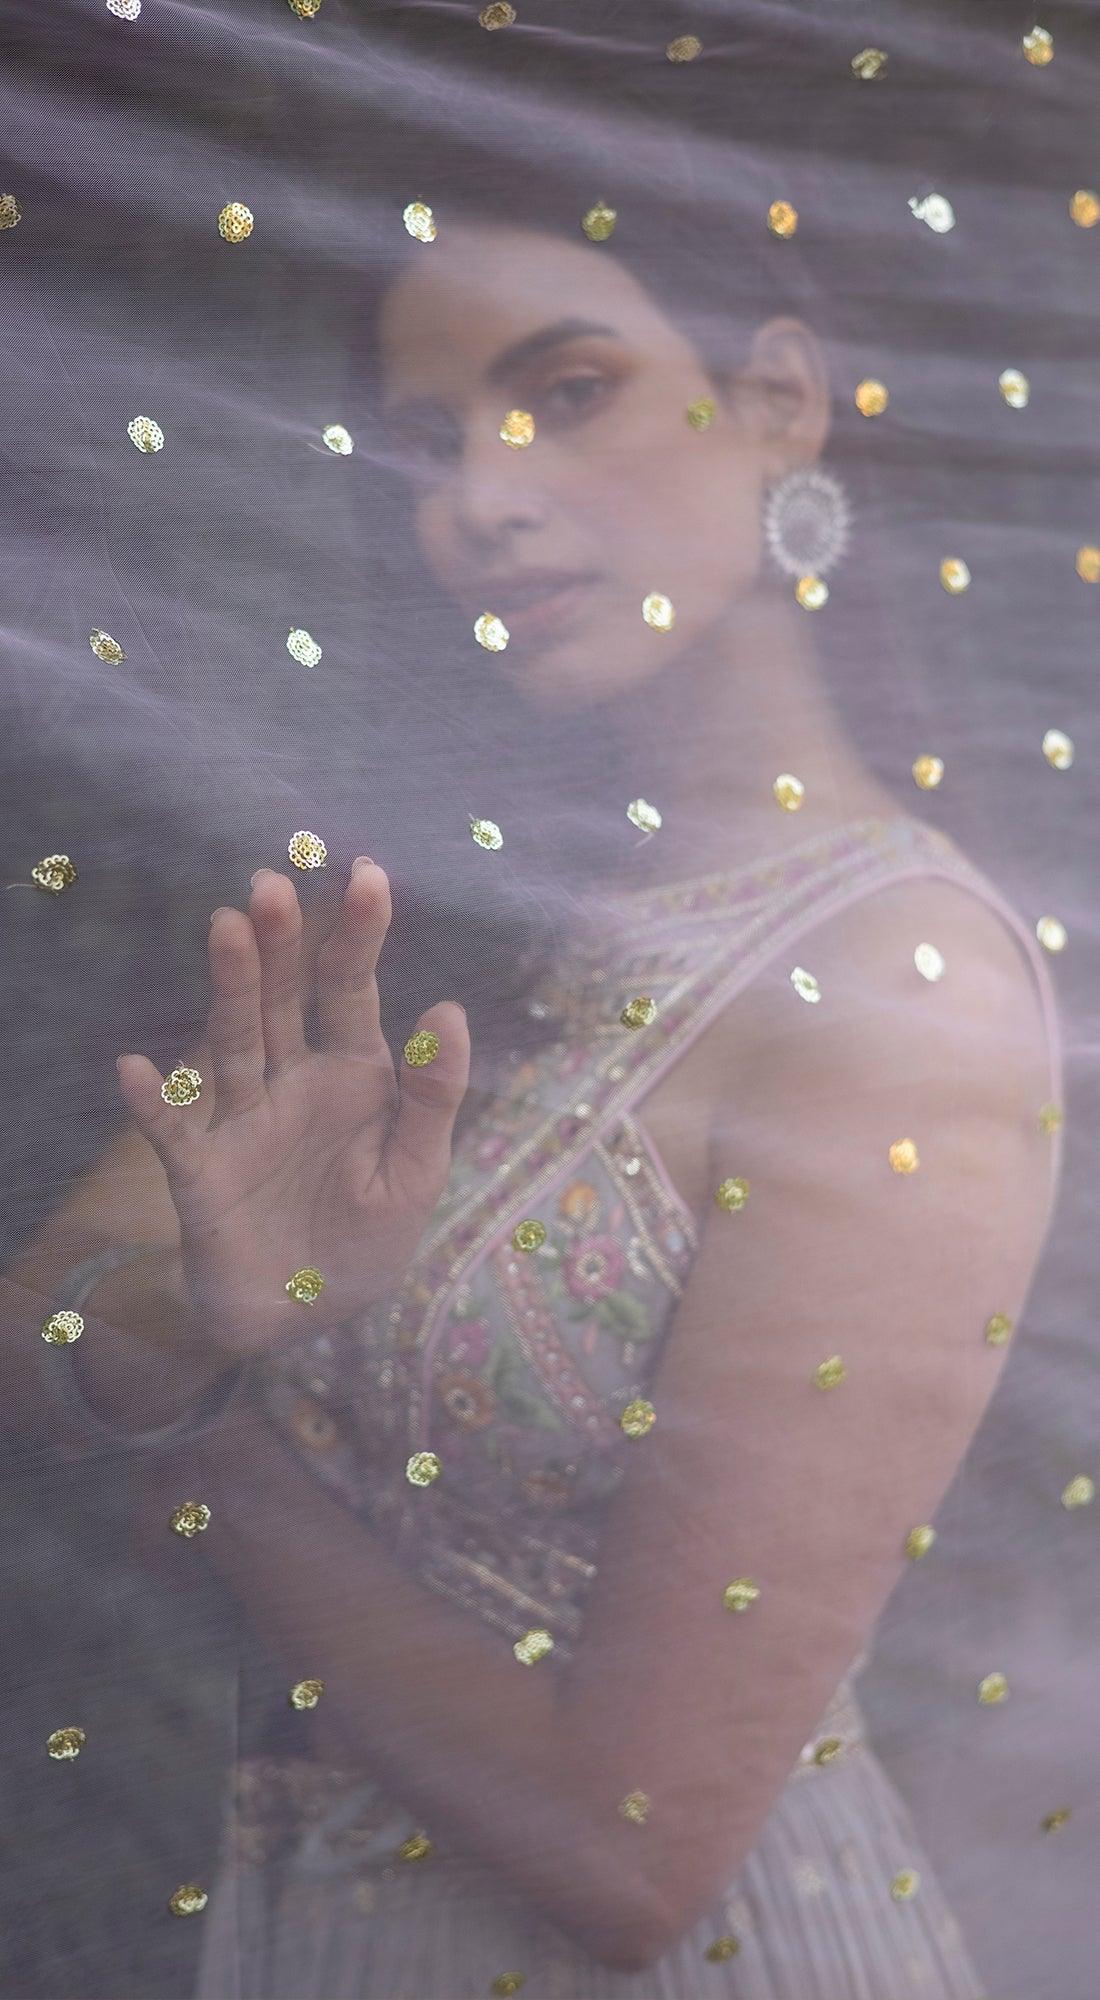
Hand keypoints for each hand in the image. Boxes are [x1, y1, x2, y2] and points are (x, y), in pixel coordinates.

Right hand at [117, 860, 469, 1359]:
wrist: (303, 1318)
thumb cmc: (366, 1238)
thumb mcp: (416, 1172)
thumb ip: (433, 1096)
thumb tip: (449, 1009)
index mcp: (354, 1074)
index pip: (353, 989)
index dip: (359, 934)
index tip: (367, 873)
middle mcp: (292, 1080)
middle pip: (283, 998)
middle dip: (281, 943)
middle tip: (274, 883)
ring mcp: (242, 1118)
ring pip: (233, 1041)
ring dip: (230, 988)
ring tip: (227, 928)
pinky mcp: (201, 1169)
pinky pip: (173, 1131)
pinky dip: (153, 1104)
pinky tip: (134, 1068)